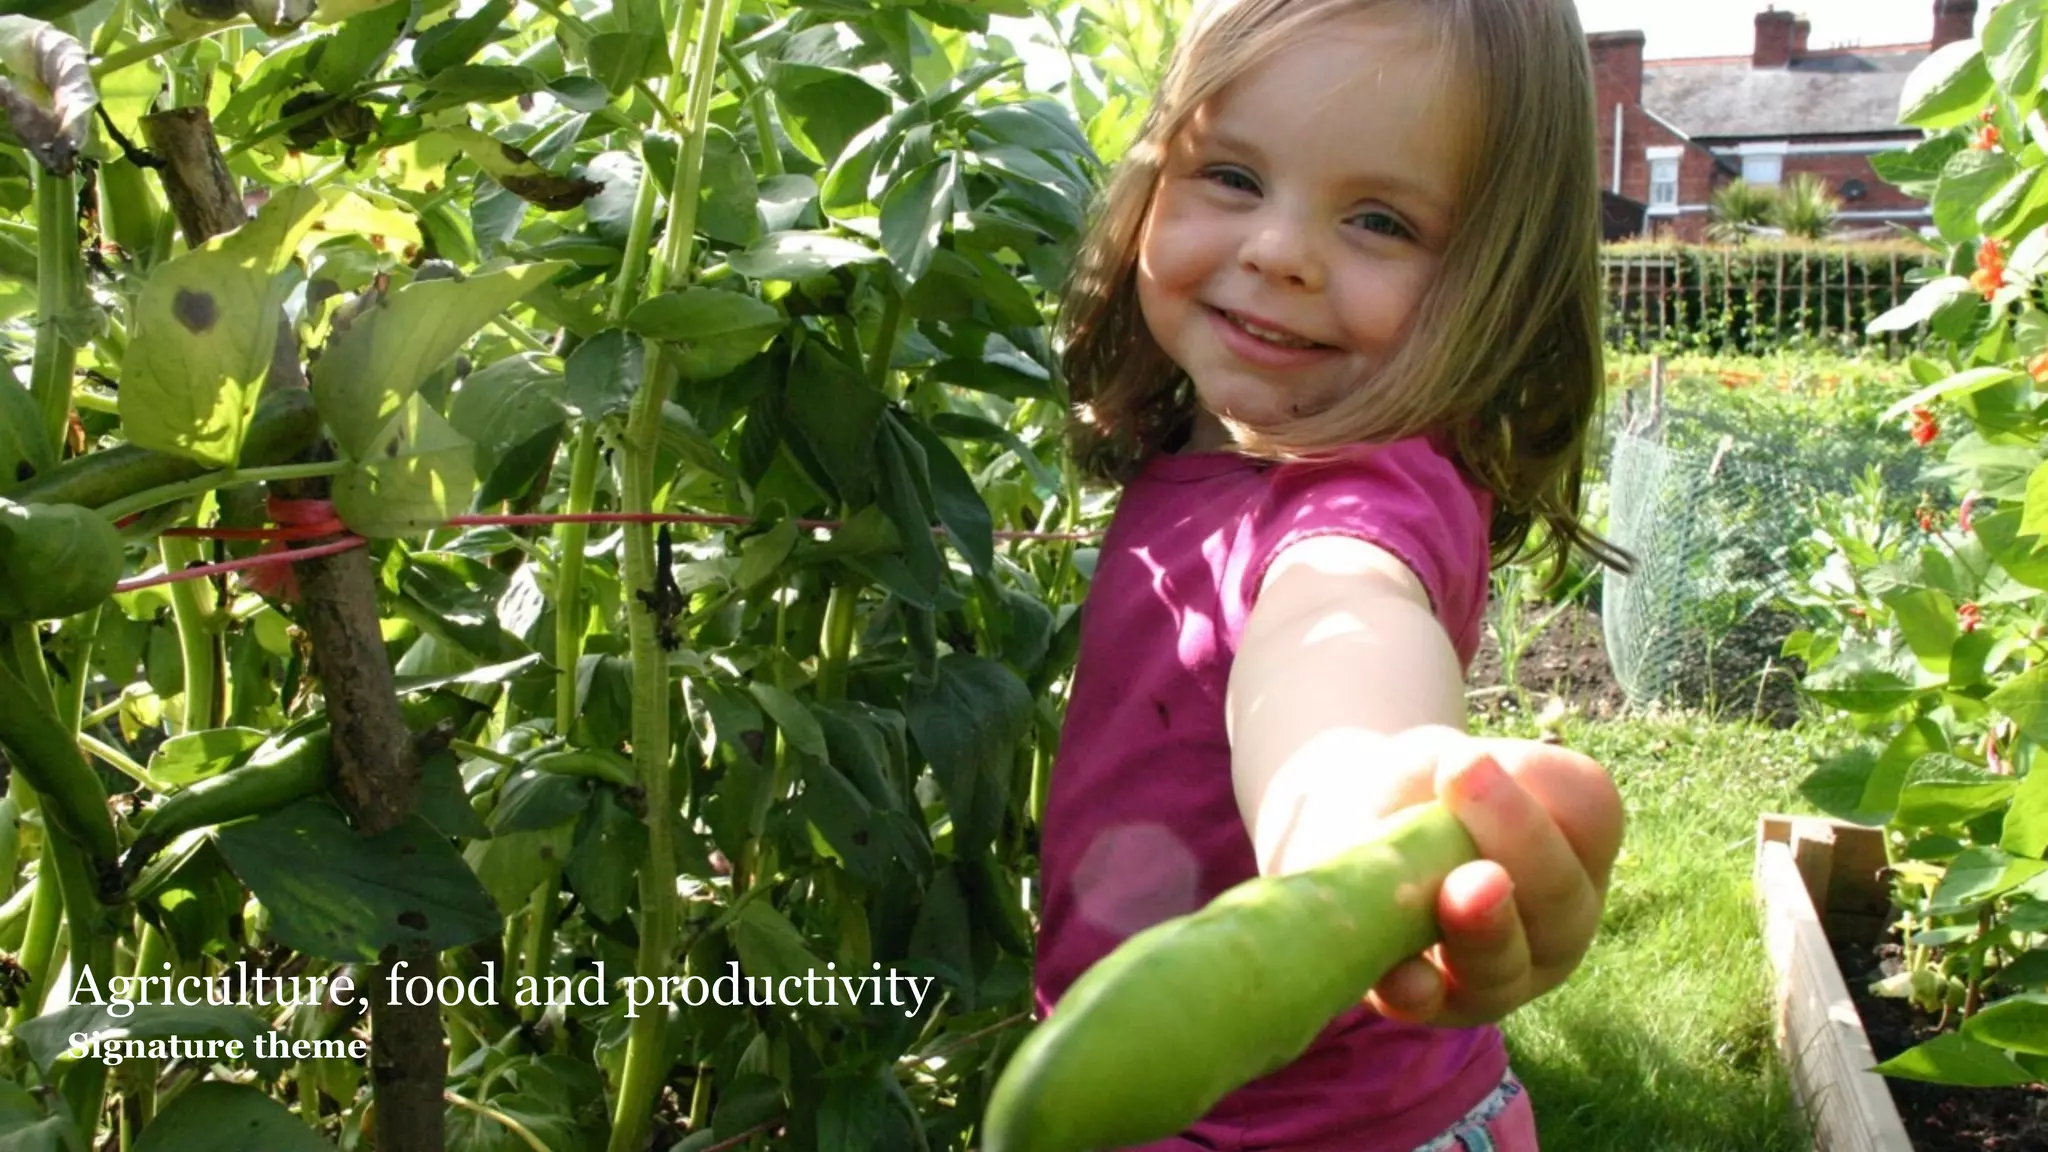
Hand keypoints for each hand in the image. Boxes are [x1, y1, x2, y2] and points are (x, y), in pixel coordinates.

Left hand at [1364, 730, 1623, 1027]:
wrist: (1352, 835)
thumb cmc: (1417, 790)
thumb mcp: (1433, 760)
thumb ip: (1453, 768)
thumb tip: (1458, 773)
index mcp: (1575, 844)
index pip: (1589, 813)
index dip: (1535, 790)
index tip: (1464, 762)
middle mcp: (1558, 920)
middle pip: (1561, 893)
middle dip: (1517, 845)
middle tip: (1465, 802)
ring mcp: (1505, 974)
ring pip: (1508, 964)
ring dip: (1484, 930)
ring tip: (1459, 894)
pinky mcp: (1436, 1006)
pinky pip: (1437, 1007)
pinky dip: (1420, 992)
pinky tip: (1404, 976)